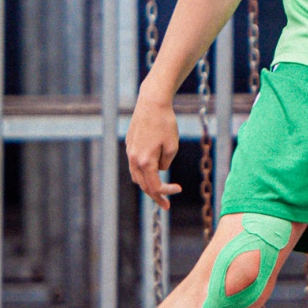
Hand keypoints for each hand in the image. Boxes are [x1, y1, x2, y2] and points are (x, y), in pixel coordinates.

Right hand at [124, 89, 182, 206]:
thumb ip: (166, 163)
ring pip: (136, 175)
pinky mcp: (129, 144)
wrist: (152, 102)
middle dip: (155, 195)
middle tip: (166, 204)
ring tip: (157, 190)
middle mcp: (134, 158)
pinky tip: (151, 171)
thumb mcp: (172, 146)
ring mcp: (130, 151)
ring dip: (146, 185)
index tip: (178, 190)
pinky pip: (134, 164)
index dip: (166, 193)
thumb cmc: (165, 123)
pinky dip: (142, 172)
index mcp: (145, 162)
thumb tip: (159, 169)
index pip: (154, 186)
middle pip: (143, 185)